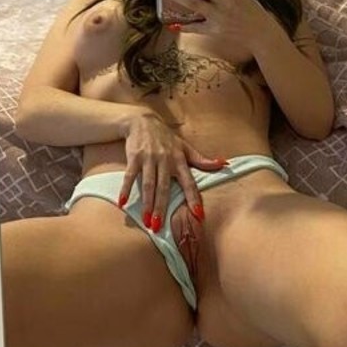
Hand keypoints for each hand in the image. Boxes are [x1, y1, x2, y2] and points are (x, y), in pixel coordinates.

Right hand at [119, 110, 226, 232]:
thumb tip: (224, 164)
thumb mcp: (185, 147)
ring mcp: (150, 159)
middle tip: (159, 226)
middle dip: (162, 207)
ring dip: (147, 203)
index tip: (198, 215)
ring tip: (146, 221)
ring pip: (149, 184)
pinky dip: (126, 189)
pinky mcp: (134, 157)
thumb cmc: (166, 138)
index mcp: (180, 160)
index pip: (189, 183)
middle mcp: (166, 160)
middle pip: (164, 188)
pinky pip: (130, 176)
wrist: (143, 120)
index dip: (194, 198)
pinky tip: (122, 203)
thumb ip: (202, 159)